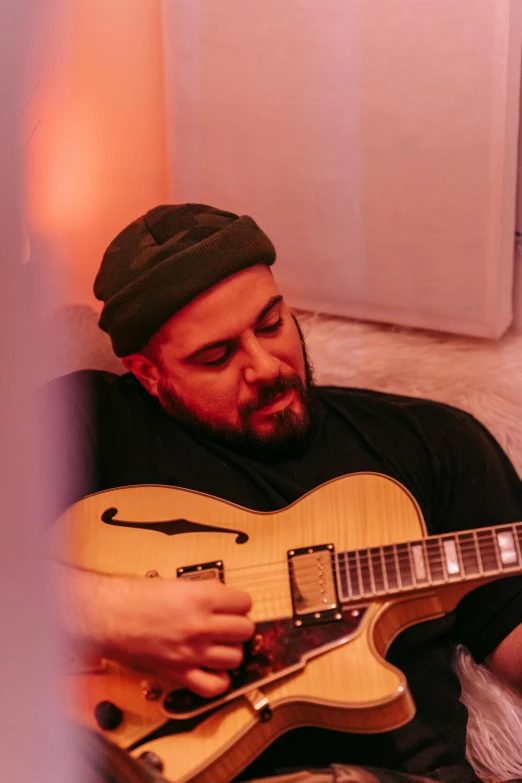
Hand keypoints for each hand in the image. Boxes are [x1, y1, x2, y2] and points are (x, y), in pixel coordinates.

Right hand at [100, 576, 254, 698]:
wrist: (106, 616)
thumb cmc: (132, 597)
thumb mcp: (175, 583)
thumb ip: (201, 594)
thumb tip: (220, 601)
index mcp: (201, 597)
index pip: (244, 602)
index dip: (240, 603)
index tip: (234, 605)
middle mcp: (201, 625)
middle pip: (245, 630)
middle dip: (238, 626)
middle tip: (228, 624)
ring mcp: (192, 652)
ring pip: (235, 657)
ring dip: (230, 651)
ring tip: (219, 645)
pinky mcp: (179, 672)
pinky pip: (214, 686)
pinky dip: (219, 681)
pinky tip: (213, 670)